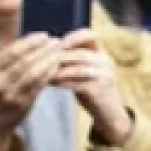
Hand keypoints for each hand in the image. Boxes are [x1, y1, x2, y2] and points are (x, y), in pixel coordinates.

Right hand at [0, 32, 62, 150]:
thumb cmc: (1, 93)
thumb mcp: (0, 75)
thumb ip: (13, 61)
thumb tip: (34, 42)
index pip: (11, 51)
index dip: (30, 42)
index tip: (45, 35)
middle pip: (23, 60)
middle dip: (42, 50)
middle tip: (57, 42)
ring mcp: (10, 93)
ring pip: (31, 73)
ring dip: (47, 61)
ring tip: (60, 53)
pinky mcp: (22, 103)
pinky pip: (37, 86)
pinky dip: (48, 75)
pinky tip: (57, 68)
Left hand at [51, 28, 132, 144]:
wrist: (110, 115)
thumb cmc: (94, 91)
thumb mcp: (86, 71)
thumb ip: (73, 60)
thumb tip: (45, 49)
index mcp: (102, 54)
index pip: (91, 36)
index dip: (74, 36)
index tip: (58, 42)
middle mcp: (106, 62)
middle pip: (78, 53)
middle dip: (57, 56)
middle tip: (39, 59)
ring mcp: (104, 76)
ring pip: (76, 67)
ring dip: (57, 70)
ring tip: (42, 72)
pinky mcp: (98, 90)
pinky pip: (76, 83)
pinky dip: (61, 82)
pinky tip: (50, 84)